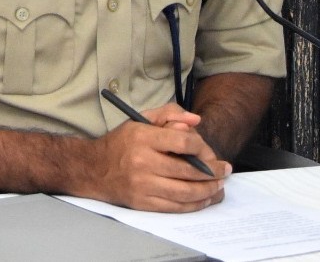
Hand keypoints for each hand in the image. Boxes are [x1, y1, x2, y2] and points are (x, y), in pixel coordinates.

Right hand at [87, 103, 230, 212]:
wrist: (94, 169)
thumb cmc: (122, 143)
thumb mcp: (141, 119)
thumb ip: (170, 113)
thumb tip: (196, 121)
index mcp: (143, 137)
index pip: (183, 142)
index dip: (203, 148)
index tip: (212, 154)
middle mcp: (143, 161)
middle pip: (188, 170)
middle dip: (212, 172)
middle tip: (225, 171)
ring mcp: (143, 185)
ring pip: (185, 192)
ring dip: (208, 191)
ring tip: (219, 187)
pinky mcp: (143, 203)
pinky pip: (175, 207)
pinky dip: (194, 205)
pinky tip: (203, 199)